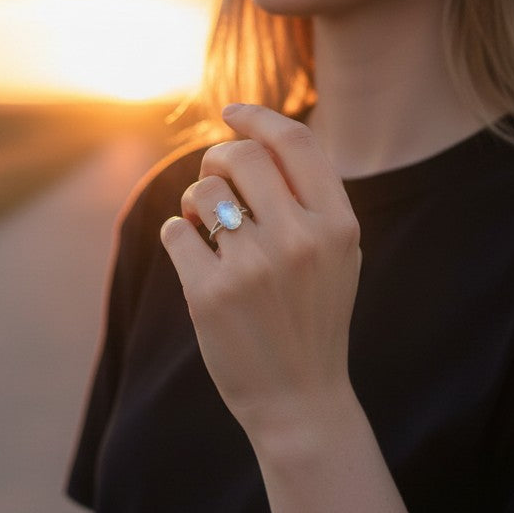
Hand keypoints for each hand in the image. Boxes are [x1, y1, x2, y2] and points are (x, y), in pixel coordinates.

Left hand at [160, 104, 361, 450]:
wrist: (299, 399)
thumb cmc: (312, 317)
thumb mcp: (336, 253)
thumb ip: (311, 197)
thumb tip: (255, 137)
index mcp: (338, 224)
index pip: (295, 142)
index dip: (257, 117)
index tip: (231, 113)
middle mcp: (301, 239)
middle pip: (240, 156)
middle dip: (215, 157)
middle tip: (212, 178)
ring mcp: (255, 267)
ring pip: (202, 191)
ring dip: (194, 202)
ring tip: (203, 227)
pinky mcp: (211, 293)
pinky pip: (175, 230)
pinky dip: (178, 235)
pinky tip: (194, 257)